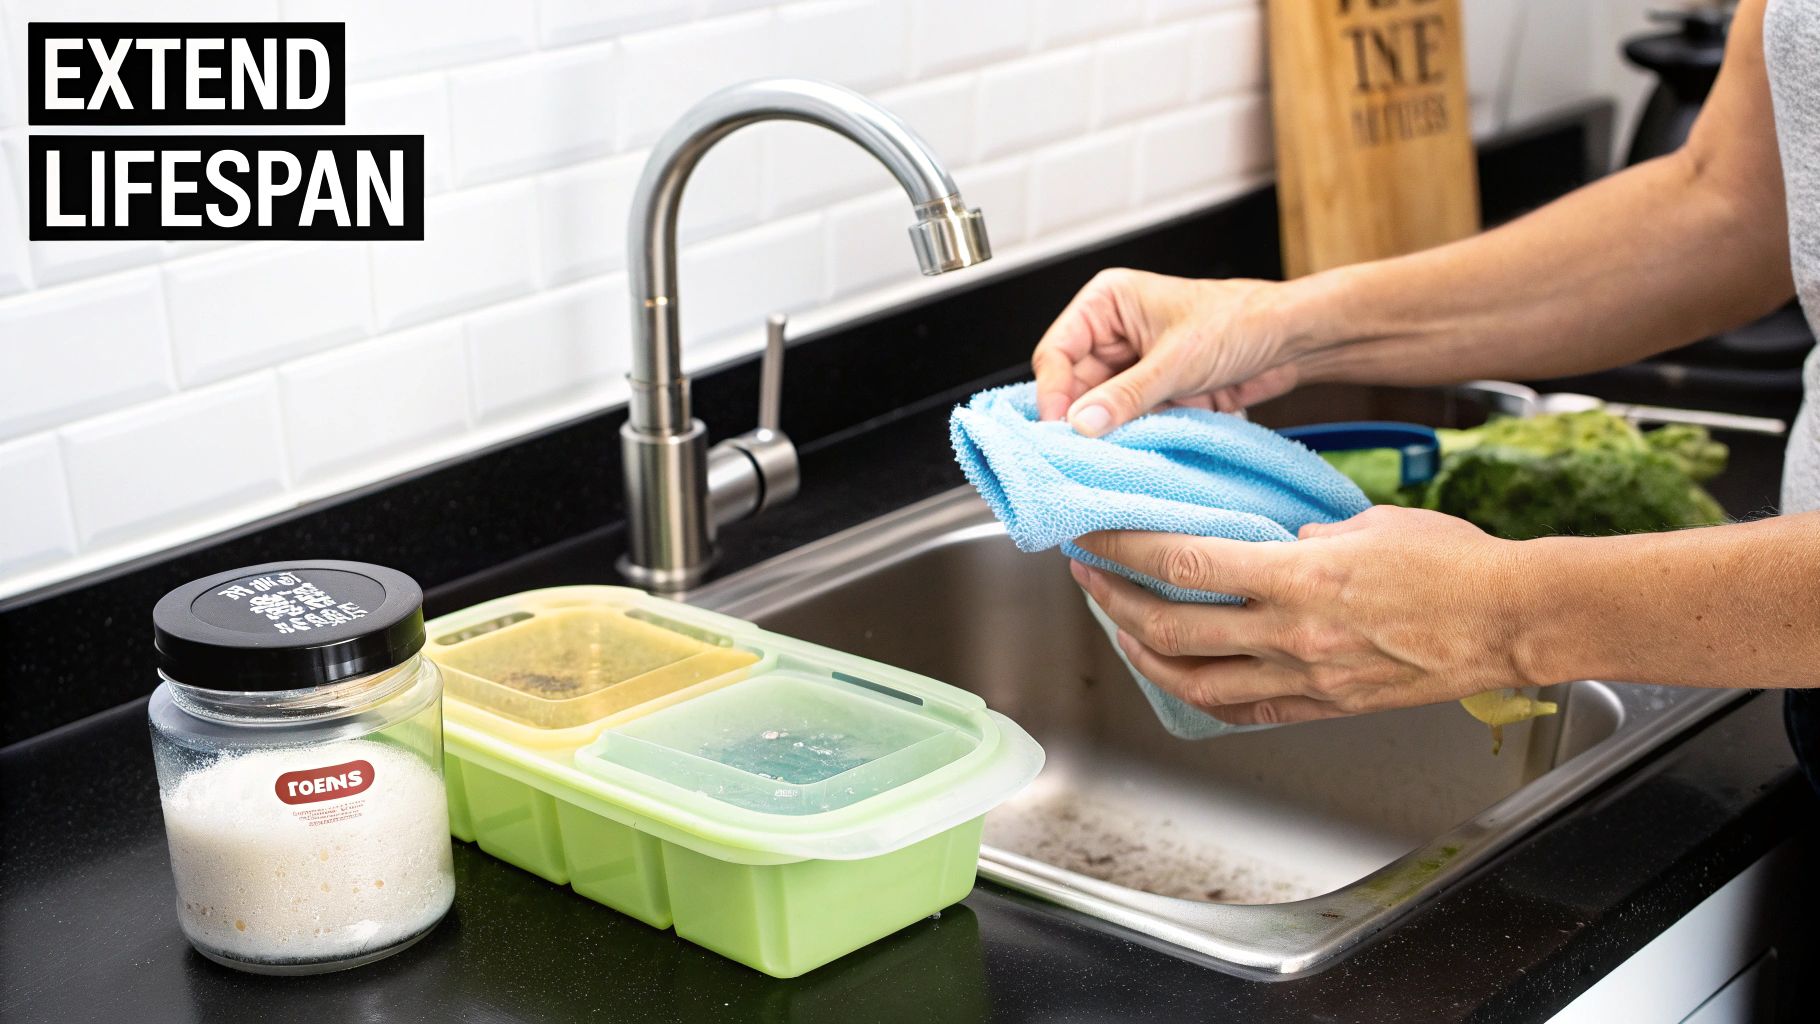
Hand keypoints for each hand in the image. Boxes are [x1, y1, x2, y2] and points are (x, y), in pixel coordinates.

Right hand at [1031, 268, 1299, 434]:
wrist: (1292, 342)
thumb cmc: (1241, 322)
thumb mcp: (1178, 360)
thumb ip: (1126, 395)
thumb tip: (1081, 423)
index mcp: (1106, 304)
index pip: (1057, 352)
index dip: (1053, 391)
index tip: (1058, 427)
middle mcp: (1113, 334)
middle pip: (1072, 385)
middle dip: (1077, 418)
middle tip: (1075, 452)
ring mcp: (1132, 367)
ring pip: (1097, 408)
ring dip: (1103, 433)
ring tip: (1102, 457)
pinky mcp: (1152, 394)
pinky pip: (1126, 422)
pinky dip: (1126, 439)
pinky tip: (1127, 454)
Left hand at [1069, 506, 1537, 723]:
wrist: (1511, 622)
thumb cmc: (1454, 563)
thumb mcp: (1367, 523)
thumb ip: (1304, 534)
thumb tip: (1268, 540)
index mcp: (1299, 577)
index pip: (1185, 564)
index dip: (1125, 550)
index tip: (1092, 533)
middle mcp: (1292, 635)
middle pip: (1170, 627)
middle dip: (1112, 599)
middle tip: (1087, 573)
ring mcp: (1305, 678)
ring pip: (1193, 680)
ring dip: (1141, 653)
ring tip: (1118, 625)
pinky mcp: (1324, 706)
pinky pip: (1243, 709)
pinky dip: (1198, 694)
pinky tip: (1178, 675)